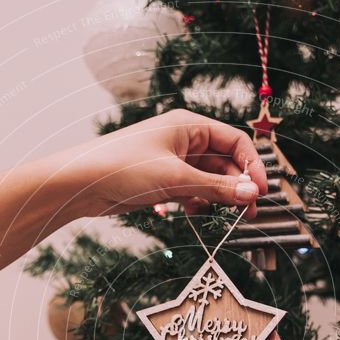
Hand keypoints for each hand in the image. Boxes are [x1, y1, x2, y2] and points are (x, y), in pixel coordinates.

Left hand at [0, 110, 264, 289]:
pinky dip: (195, 202)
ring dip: (216, 197)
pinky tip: (188, 213)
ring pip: (209, 179)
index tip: (260, 193)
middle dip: (236, 186)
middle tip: (247, 213)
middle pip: (225, 162)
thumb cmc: (121, 167)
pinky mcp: (161, 181)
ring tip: (216, 214)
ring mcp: (172, 162)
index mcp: (189, 126)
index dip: (252, 166)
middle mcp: (183, 140)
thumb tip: (252, 194)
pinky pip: (191, 191)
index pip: (236, 141)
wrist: (79, 183)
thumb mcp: (176, 179)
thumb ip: (217, 188)